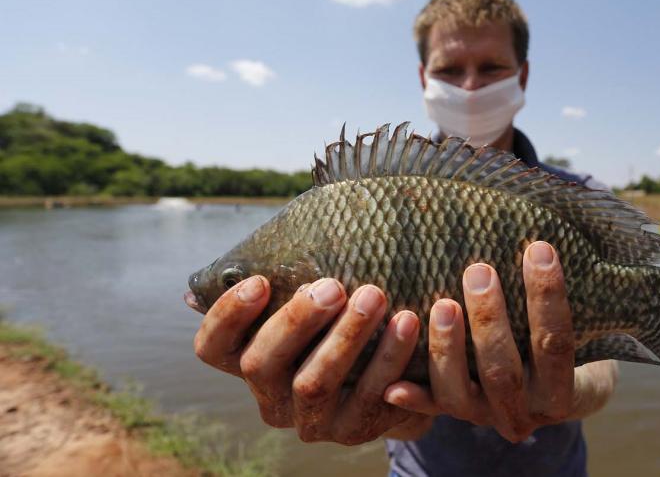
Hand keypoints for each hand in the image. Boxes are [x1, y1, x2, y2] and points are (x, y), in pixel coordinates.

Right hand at [192, 276, 429, 444]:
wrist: (400, 372)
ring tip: (374, 295)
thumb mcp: (314, 307)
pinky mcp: (353, 430)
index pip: (212, 348)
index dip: (227, 316)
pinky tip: (407, 323)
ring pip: (314, 383)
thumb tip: (224, 269)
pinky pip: (370, 397)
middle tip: (332, 286)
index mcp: (248, 361)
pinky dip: (389, 357)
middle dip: (296, 321)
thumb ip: (284, 287)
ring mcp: (310, 421)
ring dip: (345, 336)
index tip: (260, 280)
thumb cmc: (342, 321)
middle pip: (261, 365)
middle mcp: (271, 399)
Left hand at [383, 241, 616, 442]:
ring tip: (441, 304)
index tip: (539, 248)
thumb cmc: (559, 341)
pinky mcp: (451, 415)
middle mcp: (522, 412)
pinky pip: (427, 409)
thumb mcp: (581, 329)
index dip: (547, 297)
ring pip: (458, 393)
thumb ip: (567, 297)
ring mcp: (483, 417)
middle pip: (501, 371)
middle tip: (477, 270)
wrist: (546, 397)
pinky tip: (393, 385)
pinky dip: (411, 397)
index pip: (555, 344)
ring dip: (447, 348)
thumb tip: (554, 239)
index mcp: (561, 392)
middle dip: (488, 320)